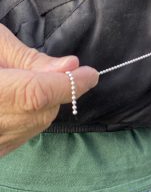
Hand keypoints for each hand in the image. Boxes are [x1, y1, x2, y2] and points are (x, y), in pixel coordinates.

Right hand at [0, 24, 98, 156]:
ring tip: (26, 82)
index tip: (91, 73)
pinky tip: (19, 100)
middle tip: (60, 70)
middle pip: (41, 110)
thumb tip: (70, 65)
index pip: (37, 93)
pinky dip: (31, 115)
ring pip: (35, 123)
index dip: (69, 83)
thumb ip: (31, 59)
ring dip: (45, 102)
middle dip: (58, 89)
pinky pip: (23, 132)